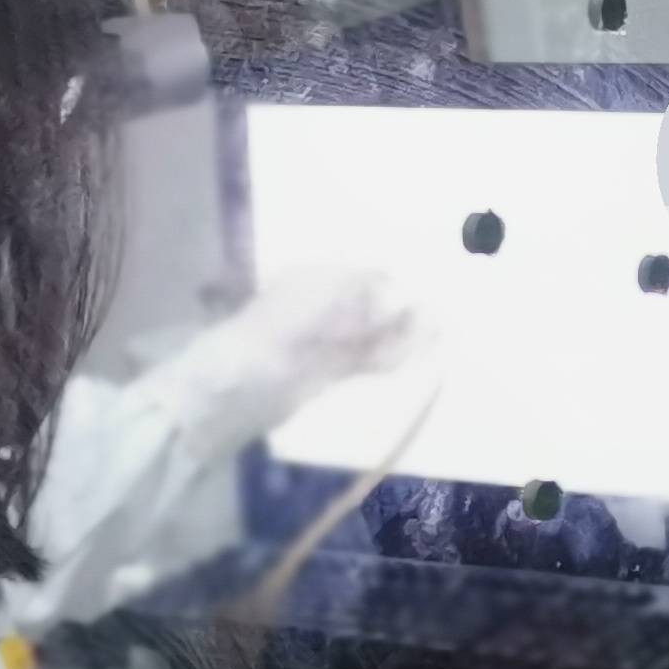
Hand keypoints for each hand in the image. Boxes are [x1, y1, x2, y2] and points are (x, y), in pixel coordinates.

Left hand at [156, 262, 425, 450]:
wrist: (228, 393)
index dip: (390, 281)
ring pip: (375, 333)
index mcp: (313, 280)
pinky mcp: (330, 372)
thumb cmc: (265, 338)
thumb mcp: (312, 308)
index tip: (420, 287)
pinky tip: (419, 352)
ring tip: (440, 332)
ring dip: (403, 333)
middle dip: (400, 308)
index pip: (362, 275)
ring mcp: (328, 341)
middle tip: (438, 314)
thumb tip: (401, 300)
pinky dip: (393, 355)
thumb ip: (358, 302)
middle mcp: (323, 306)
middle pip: (372, 303)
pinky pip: (368, 359)